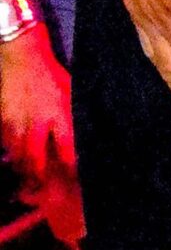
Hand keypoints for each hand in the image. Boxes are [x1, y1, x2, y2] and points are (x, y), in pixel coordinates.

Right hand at [0, 24, 78, 237]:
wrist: (20, 56)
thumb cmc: (50, 74)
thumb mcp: (69, 94)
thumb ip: (73, 116)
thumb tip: (84, 135)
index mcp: (58, 118)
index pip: (67, 153)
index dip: (71, 172)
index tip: (75, 183)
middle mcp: (36, 125)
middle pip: (36, 163)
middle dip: (39, 181)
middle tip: (42, 193)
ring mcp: (16, 125)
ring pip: (18, 157)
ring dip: (24, 171)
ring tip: (28, 184)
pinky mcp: (2, 121)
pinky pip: (6, 144)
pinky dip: (11, 154)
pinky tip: (15, 159)